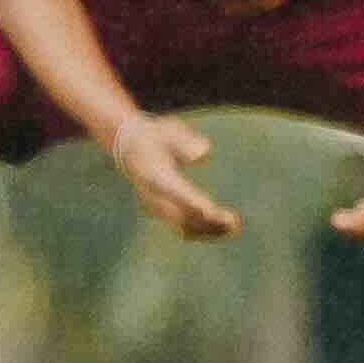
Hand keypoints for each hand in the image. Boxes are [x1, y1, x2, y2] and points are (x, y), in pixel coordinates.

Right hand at [107, 111, 241, 239]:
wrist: (130, 149)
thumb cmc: (155, 137)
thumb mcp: (167, 131)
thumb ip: (183, 141)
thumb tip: (204, 152)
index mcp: (154, 175)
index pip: (175, 192)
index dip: (192, 202)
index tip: (211, 212)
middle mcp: (152, 197)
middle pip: (180, 215)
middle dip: (207, 221)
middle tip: (233, 222)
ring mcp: (155, 207)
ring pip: (182, 227)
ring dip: (207, 229)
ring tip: (233, 227)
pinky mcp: (162, 213)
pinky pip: (182, 228)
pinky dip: (202, 231)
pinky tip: (222, 229)